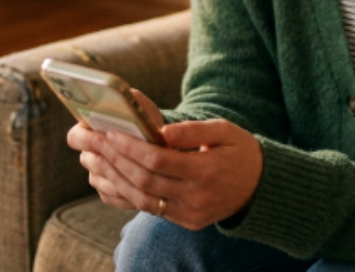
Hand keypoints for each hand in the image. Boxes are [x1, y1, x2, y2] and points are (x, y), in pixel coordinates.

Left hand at [66, 91, 263, 229]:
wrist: (261, 188)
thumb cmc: (240, 151)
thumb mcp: (225, 131)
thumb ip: (194, 130)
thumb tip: (164, 132)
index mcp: (207, 171)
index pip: (158, 161)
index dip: (131, 148)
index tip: (110, 133)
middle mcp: (197, 197)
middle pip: (145, 181)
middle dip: (115, 160)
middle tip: (93, 142)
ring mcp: (191, 214)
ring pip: (143, 199)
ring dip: (114, 178)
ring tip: (94, 158)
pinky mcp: (187, 222)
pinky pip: (150, 210)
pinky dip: (126, 195)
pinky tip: (109, 179)